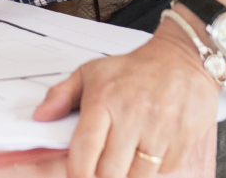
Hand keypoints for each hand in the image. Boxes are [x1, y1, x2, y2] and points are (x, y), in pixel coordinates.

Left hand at [35, 21, 219, 176]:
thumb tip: (41, 115)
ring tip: (129, 152)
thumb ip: (62, 94)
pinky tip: (152, 147)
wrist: (184, 59)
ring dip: (130, 172)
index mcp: (105, 100)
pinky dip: (155, 168)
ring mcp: (160, 130)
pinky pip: (163, 172)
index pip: (85, 149)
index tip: (77, 173)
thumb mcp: (93, 72)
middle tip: (105, 162)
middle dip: (103, 173)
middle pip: (109, 172)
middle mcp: (132, 115)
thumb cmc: (136, 68)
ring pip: (136, 177)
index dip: (77, 171)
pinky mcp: (182, 141)